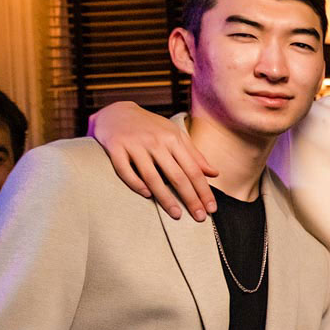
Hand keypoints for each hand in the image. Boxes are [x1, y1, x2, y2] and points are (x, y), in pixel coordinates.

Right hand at [88, 101, 220, 220]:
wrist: (116, 111)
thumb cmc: (150, 127)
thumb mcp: (175, 135)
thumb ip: (194, 155)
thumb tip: (214, 173)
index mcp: (173, 139)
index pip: (193, 170)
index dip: (203, 191)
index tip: (211, 208)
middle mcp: (155, 142)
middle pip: (177, 176)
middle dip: (190, 199)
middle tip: (200, 217)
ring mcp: (134, 145)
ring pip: (153, 176)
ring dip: (166, 198)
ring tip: (177, 215)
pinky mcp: (115, 147)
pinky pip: (125, 170)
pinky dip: (136, 184)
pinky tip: (147, 196)